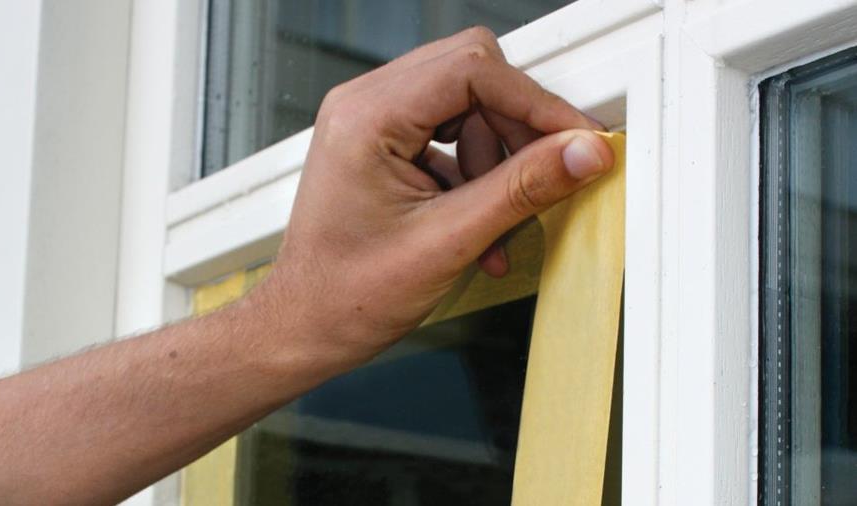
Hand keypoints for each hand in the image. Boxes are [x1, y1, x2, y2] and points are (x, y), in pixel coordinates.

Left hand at [262, 27, 613, 364]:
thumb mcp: (449, 242)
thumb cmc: (348, 295)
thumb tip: (580, 153)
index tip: (574, 137)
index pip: (472, 70)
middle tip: (548, 173)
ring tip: (497, 223)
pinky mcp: (381, 145)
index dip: (534, 102)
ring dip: (495, 161)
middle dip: (516, 128)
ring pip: (465, 107)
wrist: (307, 326)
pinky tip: (479, 226)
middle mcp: (363, 106)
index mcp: (367, 117)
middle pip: (471, 77)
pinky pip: (448, 135)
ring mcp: (370, 123)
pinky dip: (474, 175)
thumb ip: (521, 189)